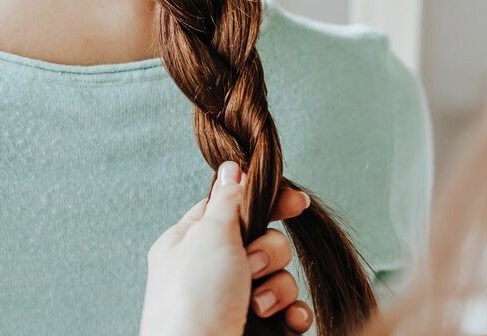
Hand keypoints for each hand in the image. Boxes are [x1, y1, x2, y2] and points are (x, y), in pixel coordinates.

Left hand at [140, 162, 313, 335]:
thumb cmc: (195, 300)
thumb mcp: (209, 236)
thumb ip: (228, 201)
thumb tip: (232, 167)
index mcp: (190, 241)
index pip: (233, 207)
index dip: (265, 201)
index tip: (296, 202)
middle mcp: (212, 269)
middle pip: (263, 240)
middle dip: (268, 253)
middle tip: (250, 267)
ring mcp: (234, 300)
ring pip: (279, 275)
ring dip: (276, 288)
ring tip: (257, 306)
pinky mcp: (254, 325)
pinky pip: (288, 309)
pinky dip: (292, 313)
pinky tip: (288, 321)